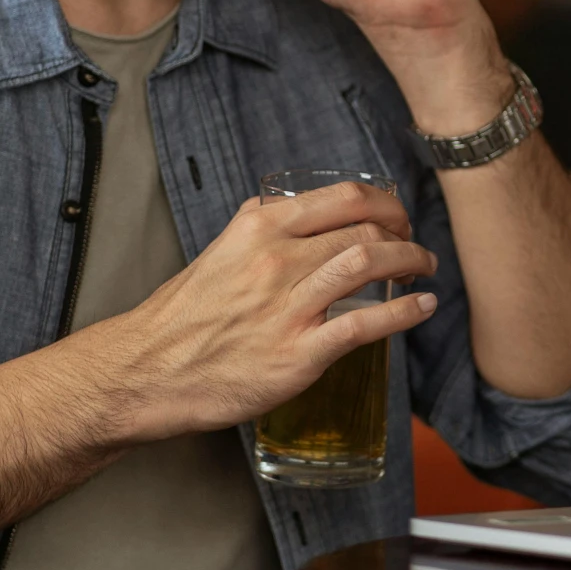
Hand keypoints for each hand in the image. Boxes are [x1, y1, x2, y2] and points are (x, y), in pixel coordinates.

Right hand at [82, 179, 438, 442]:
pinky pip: (365, 324)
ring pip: (368, 265)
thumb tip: (305, 219)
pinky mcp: (297, 354)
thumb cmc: (183, 317)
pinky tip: (422, 307)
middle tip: (414, 247)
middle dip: (403, 234)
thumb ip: (263, 232)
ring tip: (423, 269)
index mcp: (258, 226)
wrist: (147, 372)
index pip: (343, 197)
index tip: (397, 215)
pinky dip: (404, 312)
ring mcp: (287, 307)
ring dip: (410, 262)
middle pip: (364, 230)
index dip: (385, 203)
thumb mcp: (220, 252)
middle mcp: (275, 259)